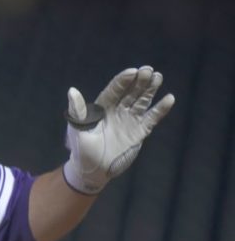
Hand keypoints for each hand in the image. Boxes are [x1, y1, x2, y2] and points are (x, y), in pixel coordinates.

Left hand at [63, 65, 174, 193]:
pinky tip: (169, 99)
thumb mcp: (78, 130)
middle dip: (139, 81)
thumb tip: (72, 91)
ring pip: (142, 101)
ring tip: (158, 77)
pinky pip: (151, 118)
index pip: (114, 90)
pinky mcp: (139, 132)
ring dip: (150, 90)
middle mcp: (117, 111)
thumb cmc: (81, 150)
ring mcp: (129, 120)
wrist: (92, 171)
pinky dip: (160, 109)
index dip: (123, 80)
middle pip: (130, 92)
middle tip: (148, 70)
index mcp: (102, 108)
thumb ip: (78, 111)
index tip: (133, 71)